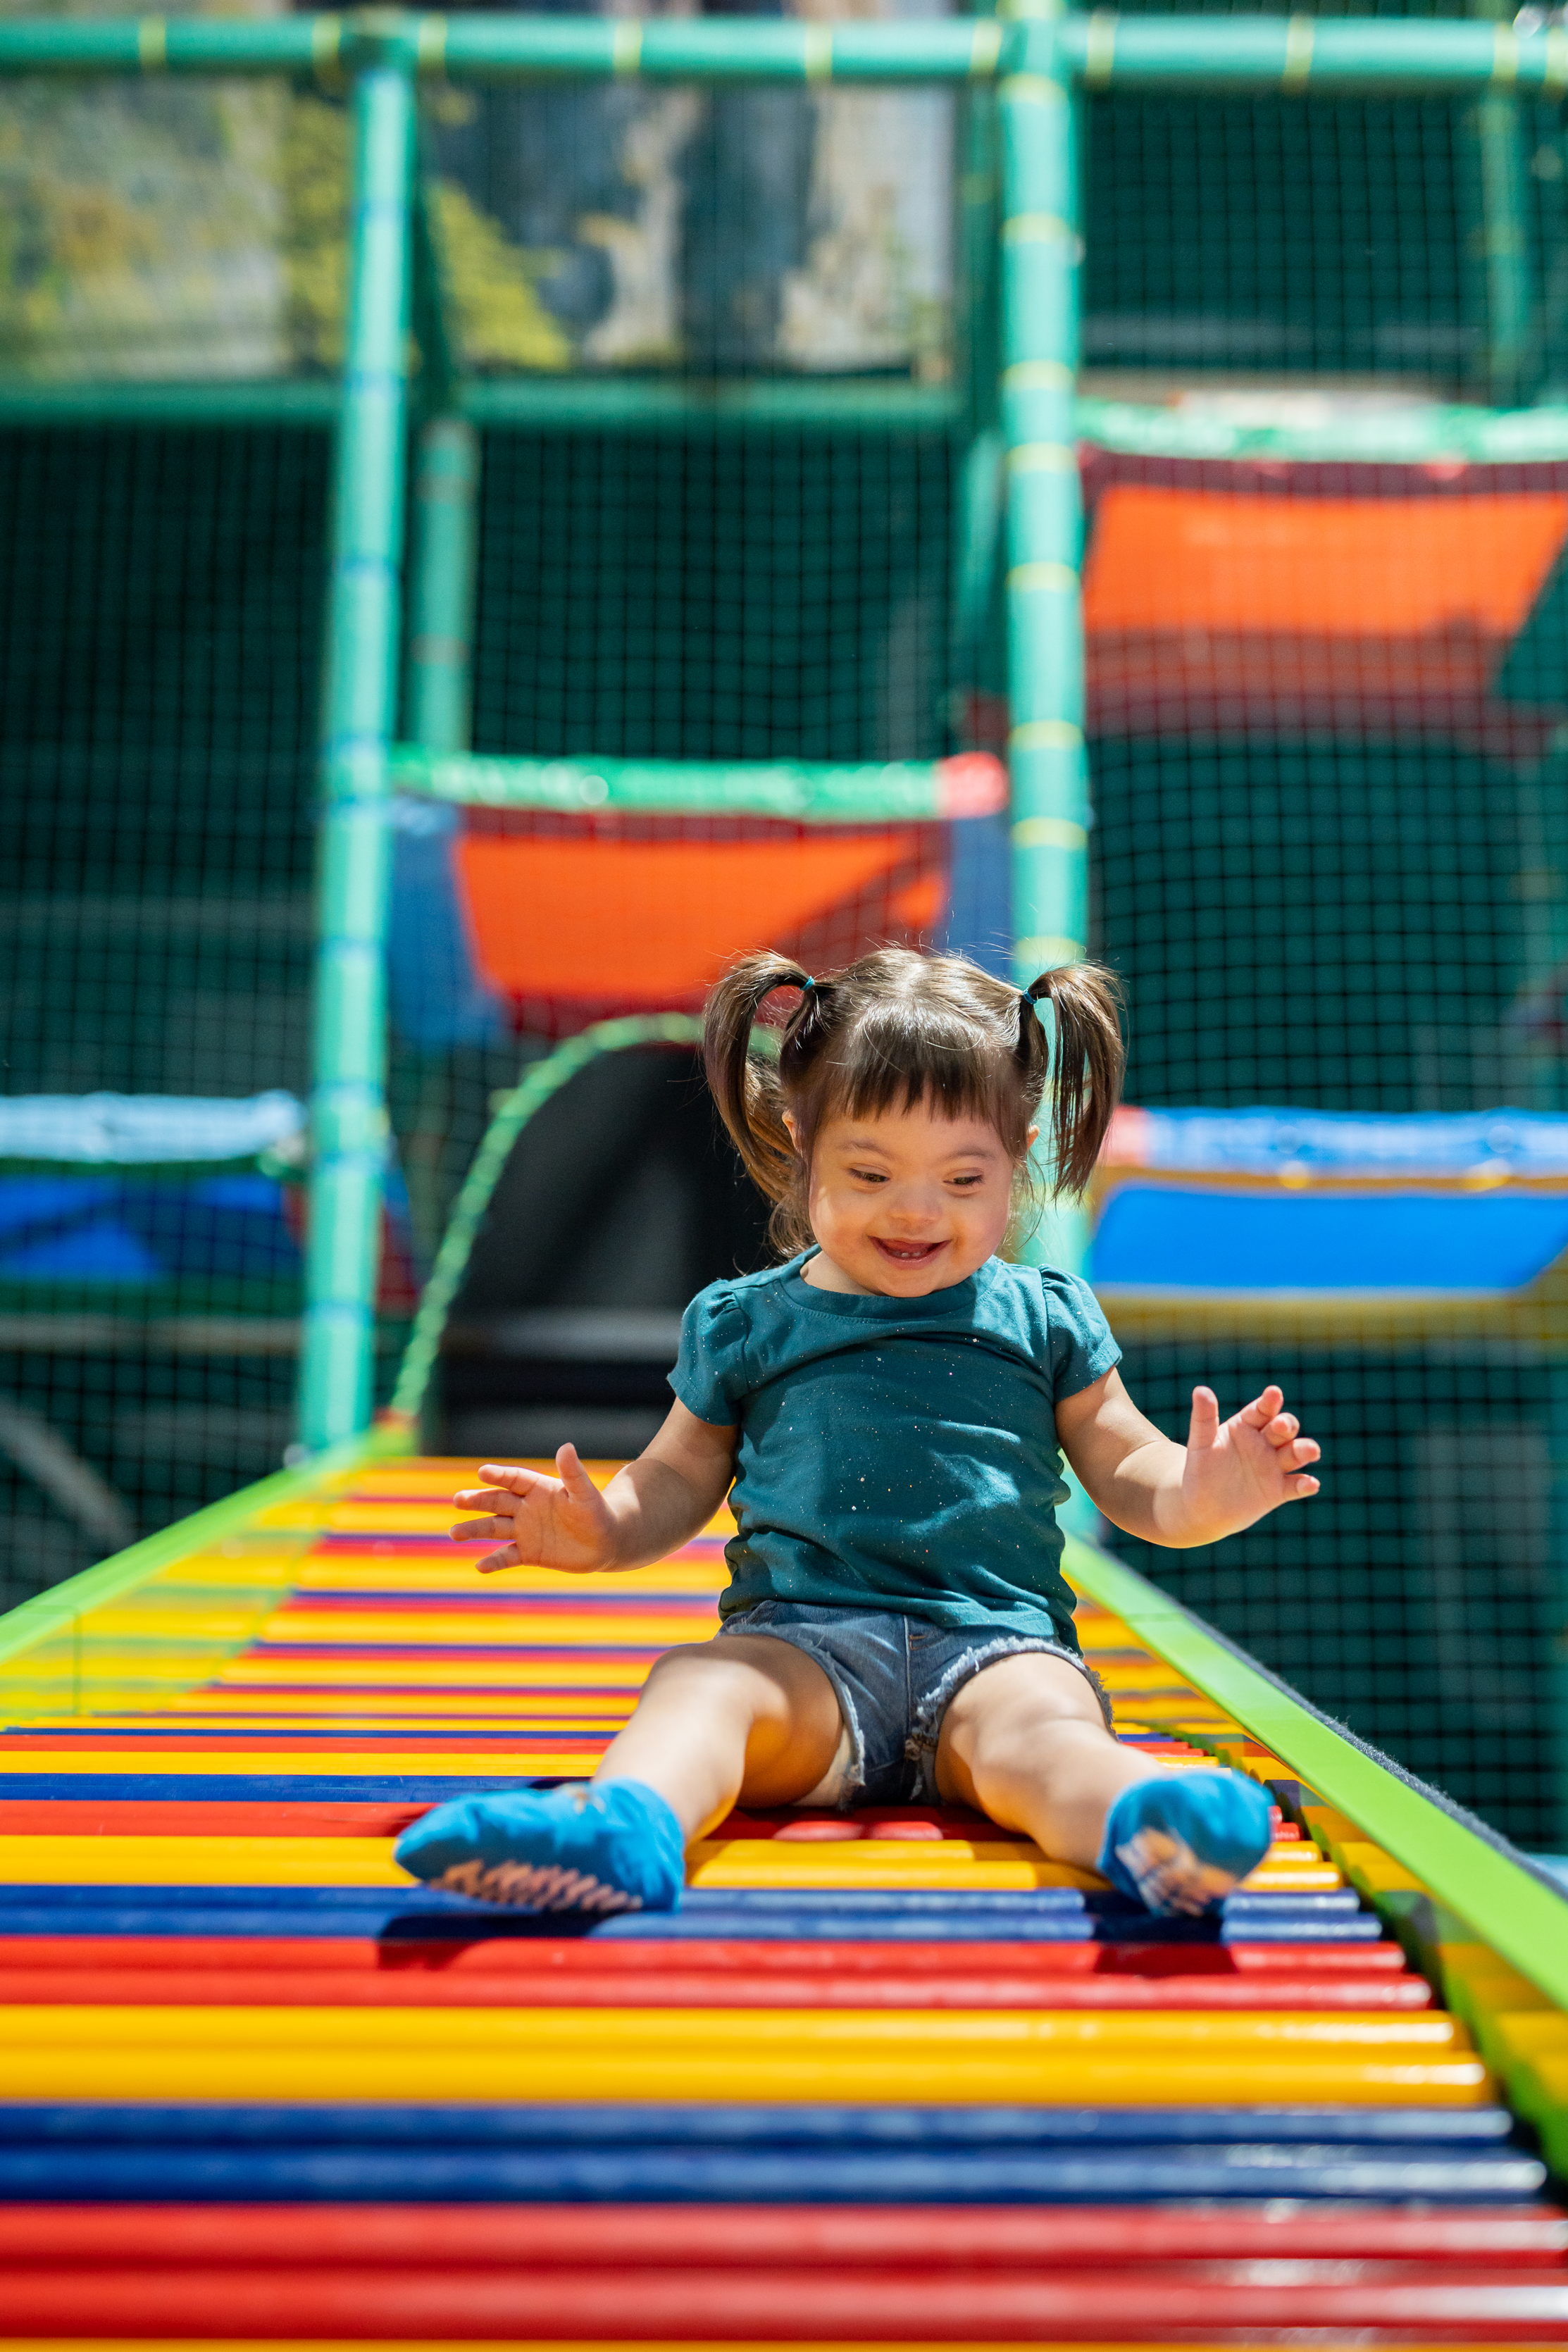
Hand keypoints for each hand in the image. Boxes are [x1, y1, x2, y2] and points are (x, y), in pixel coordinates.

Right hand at [452, 1445, 619, 1574]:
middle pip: (496, 1502)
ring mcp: (524, 1530)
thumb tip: (566, 1446)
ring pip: (494, 1528)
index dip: (499, 1475)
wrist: (605, 1542)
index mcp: (538, 1488)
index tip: (483, 1472)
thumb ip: (573, 1473)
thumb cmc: (597, 1512)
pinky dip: (494, 1561)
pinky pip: (507, 1556)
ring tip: (455, 1532)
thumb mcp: (585, 1493)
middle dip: (477, 1501)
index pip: (514, 1479)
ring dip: (474, 1530)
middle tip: (458, 1500)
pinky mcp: (528, 1553)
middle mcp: (526, 1507)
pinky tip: (480, 1566)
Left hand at [1180, 1384, 1320, 1542]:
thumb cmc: (1201, 1469)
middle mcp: (1265, 1442)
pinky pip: (1296, 1486)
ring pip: (1295, 1454)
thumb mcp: (1201, 1444)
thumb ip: (1203, 1418)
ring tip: (1311, 1451)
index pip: (1261, 1410)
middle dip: (1287, 1425)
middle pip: (1283, 1429)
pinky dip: (1305, 1484)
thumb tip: (1201, 1390)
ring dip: (1305, 1450)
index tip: (1273, 1393)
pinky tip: (1311, 1484)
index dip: (1269, 1402)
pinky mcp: (1279, 1490)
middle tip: (1282, 1426)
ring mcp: (1274, 1466)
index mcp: (1246, 1426)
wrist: (1202, 1506)